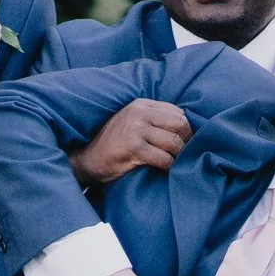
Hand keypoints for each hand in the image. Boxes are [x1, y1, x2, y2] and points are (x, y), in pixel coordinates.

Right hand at [67, 98, 191, 185]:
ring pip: (173, 142)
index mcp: (141, 105)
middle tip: (185, 154)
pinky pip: (163, 158)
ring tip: (175, 162)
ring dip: (178, 156)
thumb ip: (153, 119)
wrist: (88, 158)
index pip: (177, 112)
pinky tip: (165, 170)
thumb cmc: (113, 143)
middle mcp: (139, 114)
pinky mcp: (134, 148)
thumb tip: (184, 128)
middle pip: (179, 124)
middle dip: (186, 141)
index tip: (185, 142)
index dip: (186, 128)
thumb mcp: (131, 122)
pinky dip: (168, 166)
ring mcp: (136, 130)